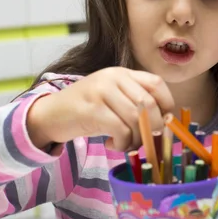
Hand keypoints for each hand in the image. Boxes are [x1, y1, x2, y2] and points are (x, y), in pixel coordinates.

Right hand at [27, 67, 174, 151]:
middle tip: (147, 141)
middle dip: (154, 128)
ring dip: (136, 139)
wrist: (50, 114)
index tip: (164, 122)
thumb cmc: (88, 110)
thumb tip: (167, 122)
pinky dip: (122, 143)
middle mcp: (113, 78)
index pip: (157, 84)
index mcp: (123, 73)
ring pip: (136, 120)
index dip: (167, 105)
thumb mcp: (114, 99)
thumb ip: (136, 103)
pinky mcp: (91, 109)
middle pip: (149, 105)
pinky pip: (120, 130)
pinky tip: (112, 145)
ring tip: (126, 145)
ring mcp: (101, 91)